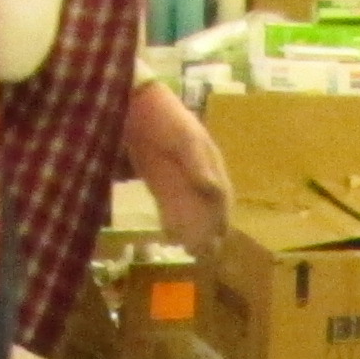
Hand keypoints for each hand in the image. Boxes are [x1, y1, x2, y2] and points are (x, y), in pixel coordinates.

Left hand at [125, 78, 233, 260]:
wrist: (136, 104)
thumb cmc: (165, 117)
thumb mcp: (185, 139)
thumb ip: (198, 165)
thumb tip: (213, 191)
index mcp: (209, 163)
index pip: (222, 196)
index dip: (223, 217)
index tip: (222, 238)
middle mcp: (197, 175)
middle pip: (207, 208)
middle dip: (208, 231)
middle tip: (206, 254)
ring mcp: (177, 179)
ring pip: (189, 211)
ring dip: (191, 231)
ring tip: (191, 253)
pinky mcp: (158, 181)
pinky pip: (169, 206)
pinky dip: (171, 222)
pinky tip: (169, 238)